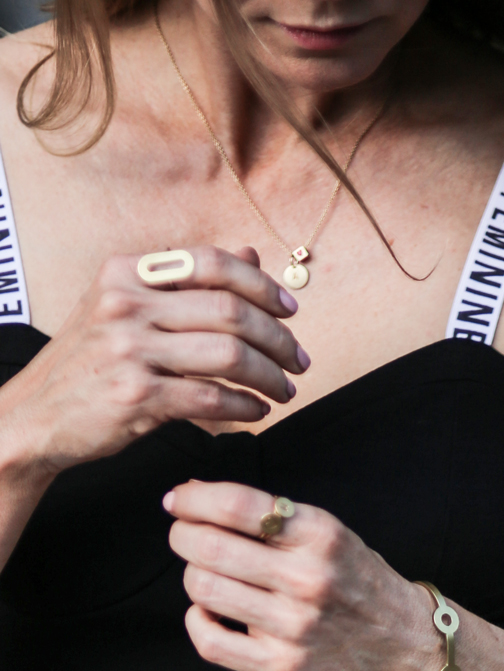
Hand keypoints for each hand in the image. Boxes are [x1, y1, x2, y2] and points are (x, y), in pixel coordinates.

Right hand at [0, 246, 308, 478]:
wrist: (37, 415)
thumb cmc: (92, 363)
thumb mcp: (126, 308)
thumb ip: (187, 283)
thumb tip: (252, 254)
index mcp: (126, 272)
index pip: (212, 263)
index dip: (261, 285)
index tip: (289, 312)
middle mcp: (126, 304)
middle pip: (230, 310)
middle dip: (277, 339)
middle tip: (299, 361)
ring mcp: (130, 350)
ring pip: (228, 355)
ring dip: (270, 376)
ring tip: (285, 391)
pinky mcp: (137, 397)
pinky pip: (212, 399)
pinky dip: (245, 407)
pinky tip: (256, 412)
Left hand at [164, 479, 446, 670]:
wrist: (404, 643)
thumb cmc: (355, 580)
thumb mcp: (328, 534)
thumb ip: (270, 517)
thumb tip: (191, 495)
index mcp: (320, 537)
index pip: (237, 506)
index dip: (193, 499)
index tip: (177, 500)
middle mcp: (308, 580)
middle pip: (210, 547)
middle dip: (184, 535)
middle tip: (186, 536)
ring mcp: (295, 628)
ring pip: (204, 590)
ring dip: (193, 575)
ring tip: (207, 573)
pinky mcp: (283, 667)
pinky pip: (210, 641)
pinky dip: (197, 619)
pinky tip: (210, 610)